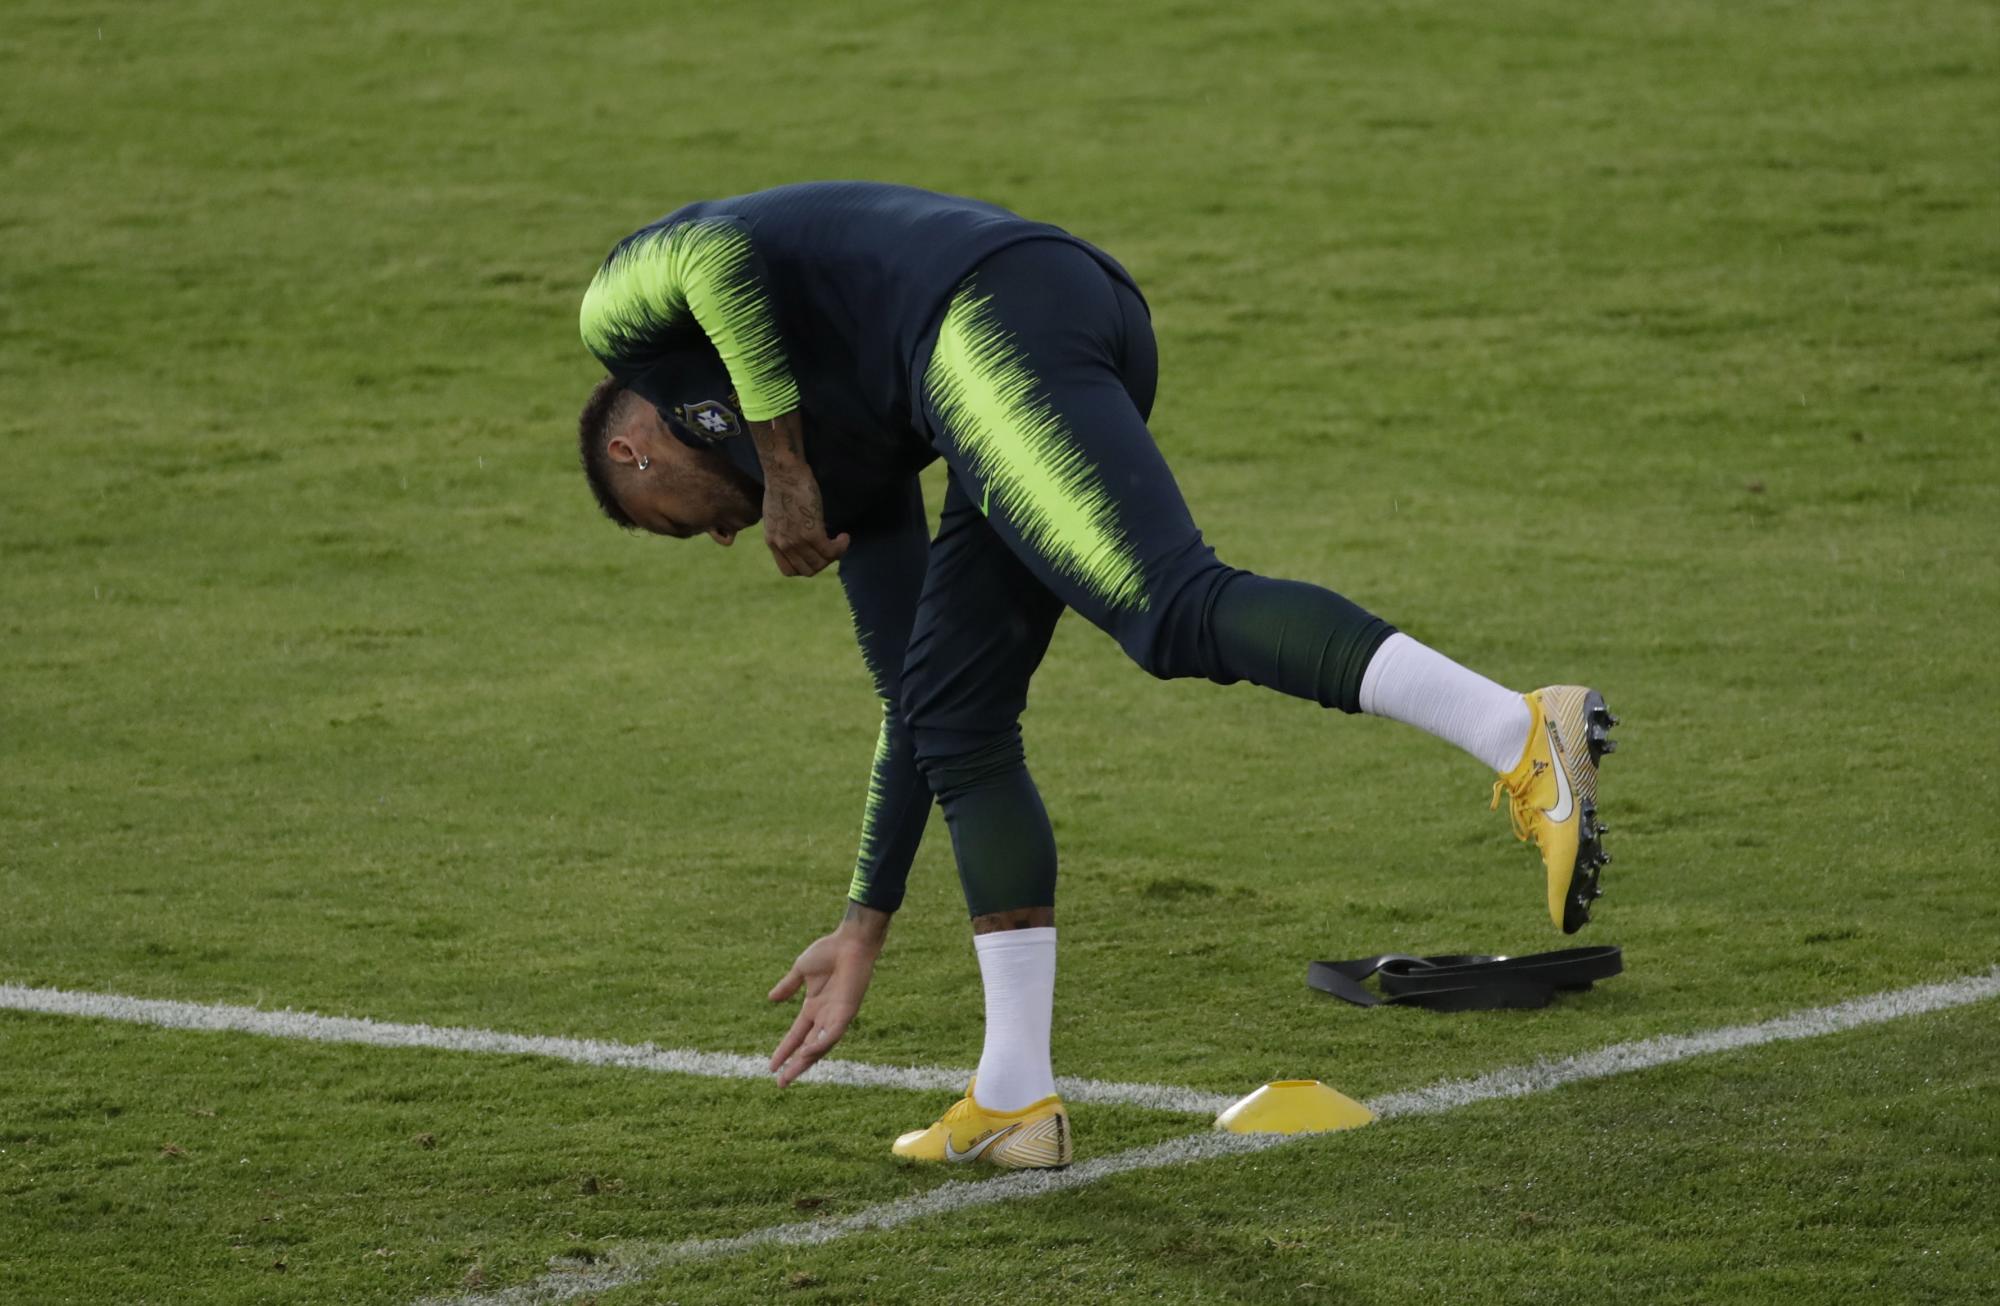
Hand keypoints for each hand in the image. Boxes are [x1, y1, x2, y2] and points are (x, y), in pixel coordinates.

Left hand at [748, 411, 848, 577]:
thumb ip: (785, 529)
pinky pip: (831, 551)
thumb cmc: (783, 485)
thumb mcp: (777, 514)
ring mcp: (796, 541)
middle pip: (808, 570)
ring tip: (841, 541)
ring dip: (835, 554)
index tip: (816, 555)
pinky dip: (841, 546)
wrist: (784, 472)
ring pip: (821, 563)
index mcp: (773, 541)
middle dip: (824, 562)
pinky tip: (845, 536)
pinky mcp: (811, 533)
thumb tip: (801, 536)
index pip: (790, 571)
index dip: (806, 566)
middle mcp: (783, 544)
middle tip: (833, 548)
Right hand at [767, 925, 879, 1086]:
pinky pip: (833, 1033)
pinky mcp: (847, 1012)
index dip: (784, 1051)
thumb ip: (788, 986)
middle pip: (807, 1047)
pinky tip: (807, 1053)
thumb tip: (771, 998)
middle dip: (794, 1065)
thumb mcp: (801, 970)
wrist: (850, 941)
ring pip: (820, 1046)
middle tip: (781, 1084)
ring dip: (805, 1061)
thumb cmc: (829, 951)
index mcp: (813, 1007)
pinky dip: (821, 1044)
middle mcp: (825, 1016)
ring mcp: (836, 1015)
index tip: (770, 1066)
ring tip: (790, 1075)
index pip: (796, 1035)